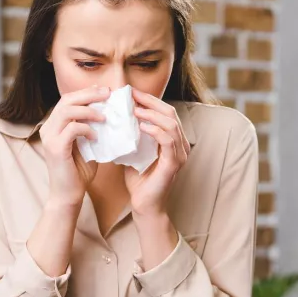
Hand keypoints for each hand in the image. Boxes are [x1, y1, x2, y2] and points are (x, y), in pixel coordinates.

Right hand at [39, 86, 109, 207]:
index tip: (105, 91)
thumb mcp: (87, 146)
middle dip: (89, 94)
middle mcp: (48, 128)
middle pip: (66, 100)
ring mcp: (49, 138)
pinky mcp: (55, 148)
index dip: (86, 93)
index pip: (68, 100)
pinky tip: (97, 136)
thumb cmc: (78, 172)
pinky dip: (87, 129)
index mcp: (54, 125)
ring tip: (105, 116)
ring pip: (67, 111)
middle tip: (108, 94)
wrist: (68, 196)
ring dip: (89, 110)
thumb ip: (92, 130)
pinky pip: (72, 129)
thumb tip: (110, 115)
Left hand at [125, 89, 189, 215]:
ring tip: (133, 109)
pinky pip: (168, 140)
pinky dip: (155, 130)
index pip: (165, 112)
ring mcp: (180, 154)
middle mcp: (181, 145)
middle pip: (170, 113)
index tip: (130, 92)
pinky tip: (141, 126)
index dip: (149, 100)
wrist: (144, 204)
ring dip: (151, 114)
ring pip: (171, 124)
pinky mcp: (174, 163)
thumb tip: (116, 115)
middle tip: (131, 95)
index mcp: (174, 140)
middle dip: (150, 101)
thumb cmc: (139, 180)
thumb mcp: (134, 150)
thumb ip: (132, 134)